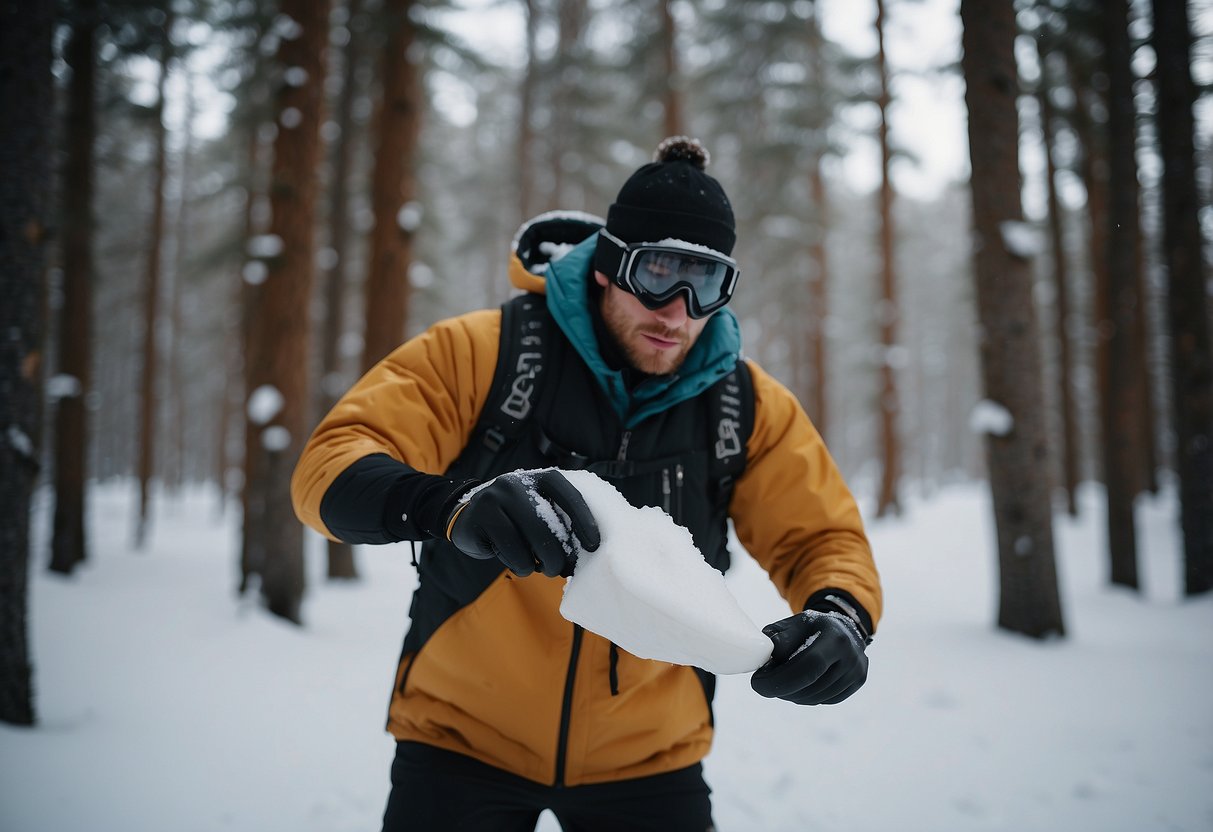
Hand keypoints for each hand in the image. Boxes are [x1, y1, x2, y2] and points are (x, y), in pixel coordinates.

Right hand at [446, 469, 599, 577]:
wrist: (468, 517)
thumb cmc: (514, 520)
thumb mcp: (537, 510)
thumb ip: (559, 521)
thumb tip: (587, 552)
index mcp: (540, 478)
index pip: (569, 496)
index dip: (585, 521)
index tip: (594, 545)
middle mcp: (518, 483)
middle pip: (549, 526)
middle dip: (559, 556)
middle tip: (560, 570)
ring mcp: (497, 498)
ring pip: (531, 542)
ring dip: (539, 565)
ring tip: (538, 567)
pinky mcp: (481, 517)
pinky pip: (511, 551)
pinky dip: (521, 566)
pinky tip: (520, 564)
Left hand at [750, 610, 867, 704]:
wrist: (842, 627)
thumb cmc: (811, 627)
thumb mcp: (792, 625)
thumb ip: (777, 639)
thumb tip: (764, 659)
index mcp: (834, 636)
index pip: (809, 665)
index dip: (781, 679)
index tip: (757, 682)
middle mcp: (851, 655)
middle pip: (812, 685)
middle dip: (781, 689)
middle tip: (763, 686)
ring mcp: (857, 671)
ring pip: (817, 697)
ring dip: (792, 695)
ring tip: (779, 684)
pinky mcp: (857, 682)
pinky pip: (826, 700)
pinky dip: (807, 697)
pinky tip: (798, 686)